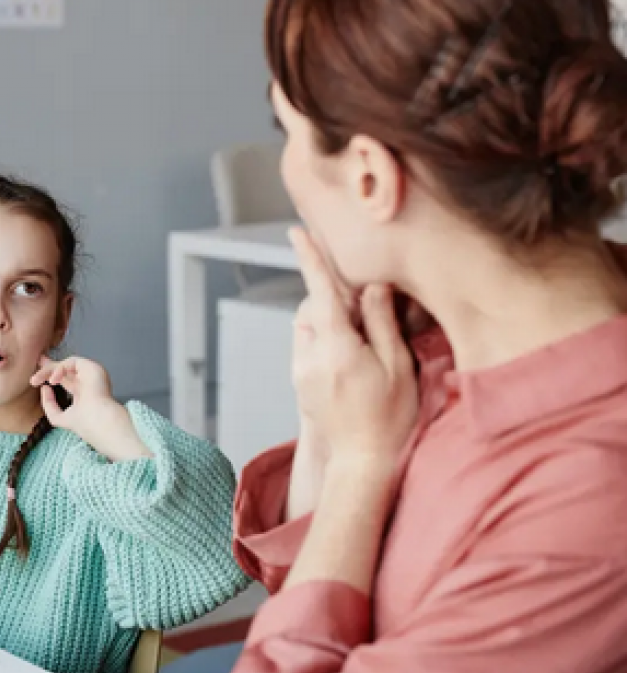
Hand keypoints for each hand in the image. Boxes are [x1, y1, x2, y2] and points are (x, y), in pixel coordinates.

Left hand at [30, 356, 151, 461]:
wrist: (98, 421)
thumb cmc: (83, 422)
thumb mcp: (59, 417)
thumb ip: (49, 405)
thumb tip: (44, 388)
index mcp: (82, 392)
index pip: (66, 379)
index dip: (51, 375)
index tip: (36, 376)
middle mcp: (87, 381)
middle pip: (65, 368)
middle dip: (48, 366)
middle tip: (36, 364)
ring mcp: (90, 373)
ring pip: (66, 365)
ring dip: (49, 370)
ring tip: (36, 380)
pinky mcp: (91, 367)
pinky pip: (72, 362)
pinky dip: (59, 369)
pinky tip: (53, 380)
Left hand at [290, 228, 417, 470]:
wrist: (362, 463)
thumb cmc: (390, 417)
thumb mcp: (397, 367)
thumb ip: (382, 323)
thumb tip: (373, 286)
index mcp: (337, 350)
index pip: (321, 293)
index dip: (310, 259)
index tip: (297, 232)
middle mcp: (310, 357)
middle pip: (314, 307)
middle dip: (334, 297)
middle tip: (365, 306)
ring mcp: (301, 370)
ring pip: (309, 326)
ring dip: (331, 319)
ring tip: (363, 338)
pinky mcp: (300, 381)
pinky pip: (309, 345)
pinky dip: (327, 338)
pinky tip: (352, 356)